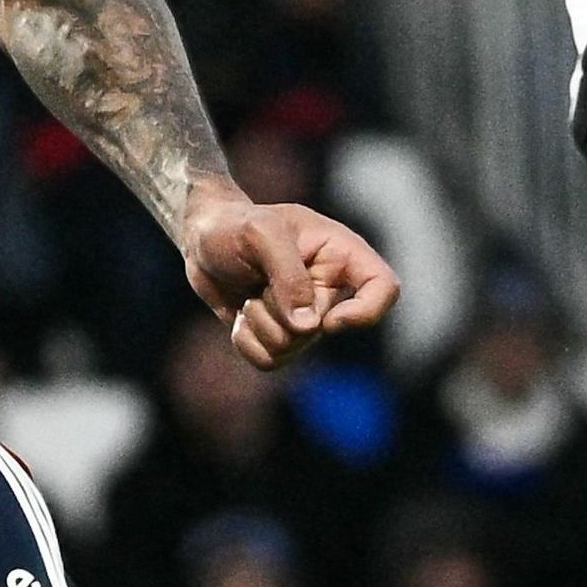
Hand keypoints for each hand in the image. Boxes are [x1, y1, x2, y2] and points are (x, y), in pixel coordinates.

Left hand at [178, 188, 402, 367]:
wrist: (202, 239)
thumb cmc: (233, 225)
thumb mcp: (259, 233)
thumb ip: (288, 275)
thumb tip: (307, 326)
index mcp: (340, 254)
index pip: (383, 288)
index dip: (365, 313)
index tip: (328, 319)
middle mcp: (329, 289)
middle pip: (322, 328)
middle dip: (280, 311)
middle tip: (258, 282)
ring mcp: (304, 317)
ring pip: (292, 349)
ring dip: (260, 325)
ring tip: (249, 294)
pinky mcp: (278, 336)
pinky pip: (270, 361)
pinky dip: (247, 342)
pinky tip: (241, 315)